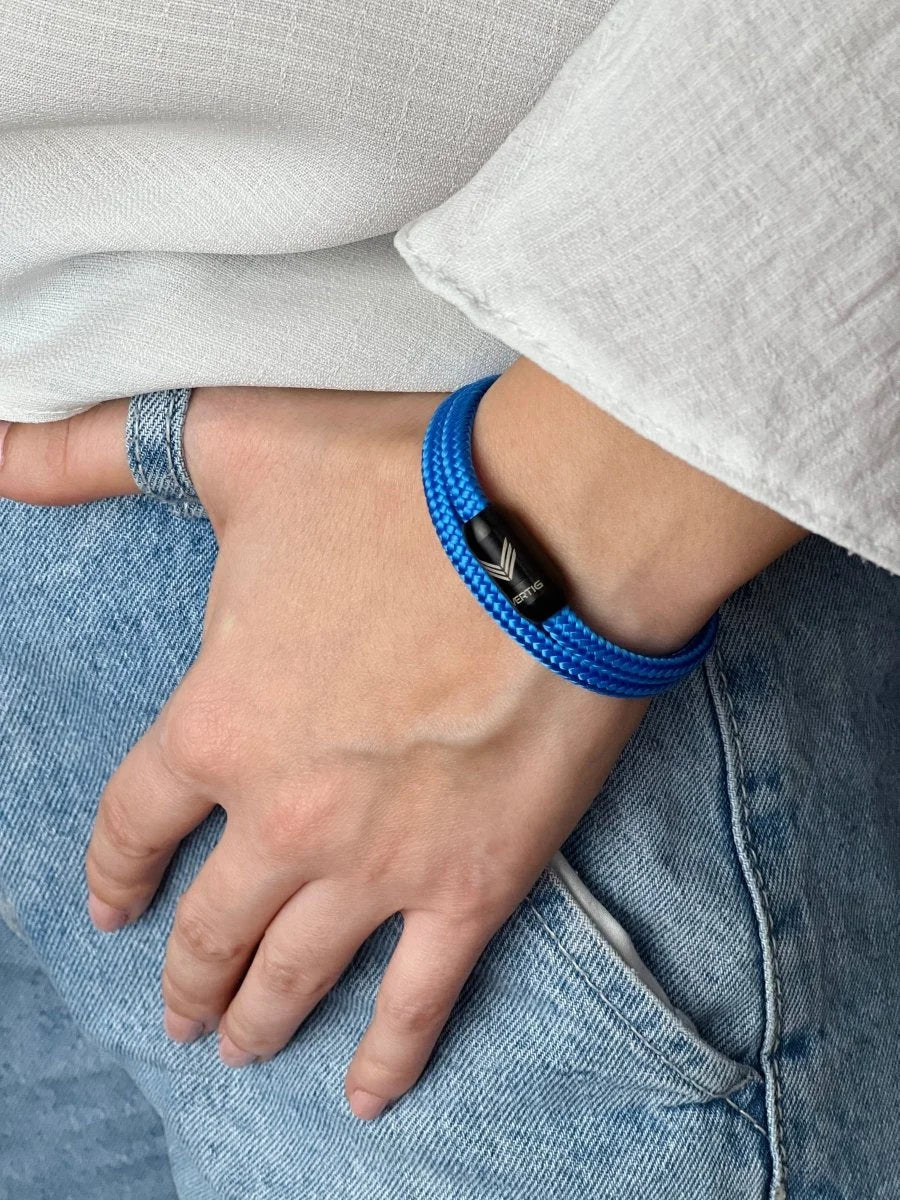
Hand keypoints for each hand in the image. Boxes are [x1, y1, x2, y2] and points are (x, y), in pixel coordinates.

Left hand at [0, 359, 804, 1119]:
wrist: (554, 529)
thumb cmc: (394, 486)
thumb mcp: (229, 446)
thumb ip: (93, 455)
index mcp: (218, 724)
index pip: (136, 824)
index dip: (115, 873)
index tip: (113, 907)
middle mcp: (283, 817)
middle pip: (211, 924)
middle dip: (185, 975)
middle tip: (180, 1009)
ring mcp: (377, 865)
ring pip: (296, 974)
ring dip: (257, 1018)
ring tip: (240, 1045)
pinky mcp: (473, 883)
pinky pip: (420, 998)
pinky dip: (389, 1054)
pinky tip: (365, 1094)